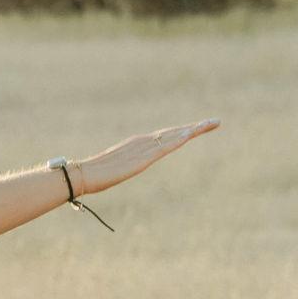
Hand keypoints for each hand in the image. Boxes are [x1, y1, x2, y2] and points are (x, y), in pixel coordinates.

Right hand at [76, 118, 218, 195]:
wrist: (81, 175)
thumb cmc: (91, 176)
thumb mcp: (111, 172)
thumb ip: (117, 170)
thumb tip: (110, 174)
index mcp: (135, 146)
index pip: (164, 137)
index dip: (181, 132)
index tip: (197, 128)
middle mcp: (141, 143)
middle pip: (173, 133)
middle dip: (195, 127)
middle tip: (215, 122)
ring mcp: (142, 149)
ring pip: (173, 136)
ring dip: (193, 130)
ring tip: (211, 124)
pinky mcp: (142, 159)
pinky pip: (164, 147)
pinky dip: (178, 140)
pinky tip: (190, 135)